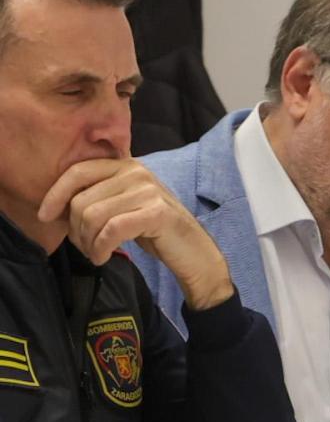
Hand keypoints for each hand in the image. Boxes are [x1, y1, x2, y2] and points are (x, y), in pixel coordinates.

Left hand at [38, 158, 234, 309]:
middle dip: (75, 230)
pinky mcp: (156, 212)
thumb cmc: (152, 229)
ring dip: (87, 243)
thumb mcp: (123, 204)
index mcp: (126, 165)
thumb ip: (99, 194)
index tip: (45, 216)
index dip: (56, 194)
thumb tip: (55, 204)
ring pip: (92, 216)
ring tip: (96, 253)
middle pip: (81, 200)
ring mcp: (148, 190)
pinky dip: (101, 248)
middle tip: (85, 246)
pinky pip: (111, 230)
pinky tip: (103, 257)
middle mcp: (137, 172)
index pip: (78, 171)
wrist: (192, 249)